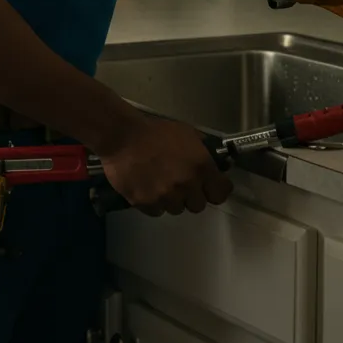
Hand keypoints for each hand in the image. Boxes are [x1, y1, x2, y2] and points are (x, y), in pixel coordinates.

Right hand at [96, 114, 232, 215]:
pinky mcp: (146, 204)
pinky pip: (157, 211)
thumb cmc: (154, 131)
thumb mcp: (186, 133)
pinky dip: (154, 203)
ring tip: (160, 183)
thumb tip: (213, 162)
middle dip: (191, 195)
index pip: (221, 193)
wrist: (122, 136)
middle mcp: (186, 185)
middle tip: (180, 182)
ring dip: (172, 199)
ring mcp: (166, 197)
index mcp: (200, 166)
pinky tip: (147, 188)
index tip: (211, 187)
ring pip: (176, 209)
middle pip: (198, 205)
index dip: (216, 190)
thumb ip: (202, 150)